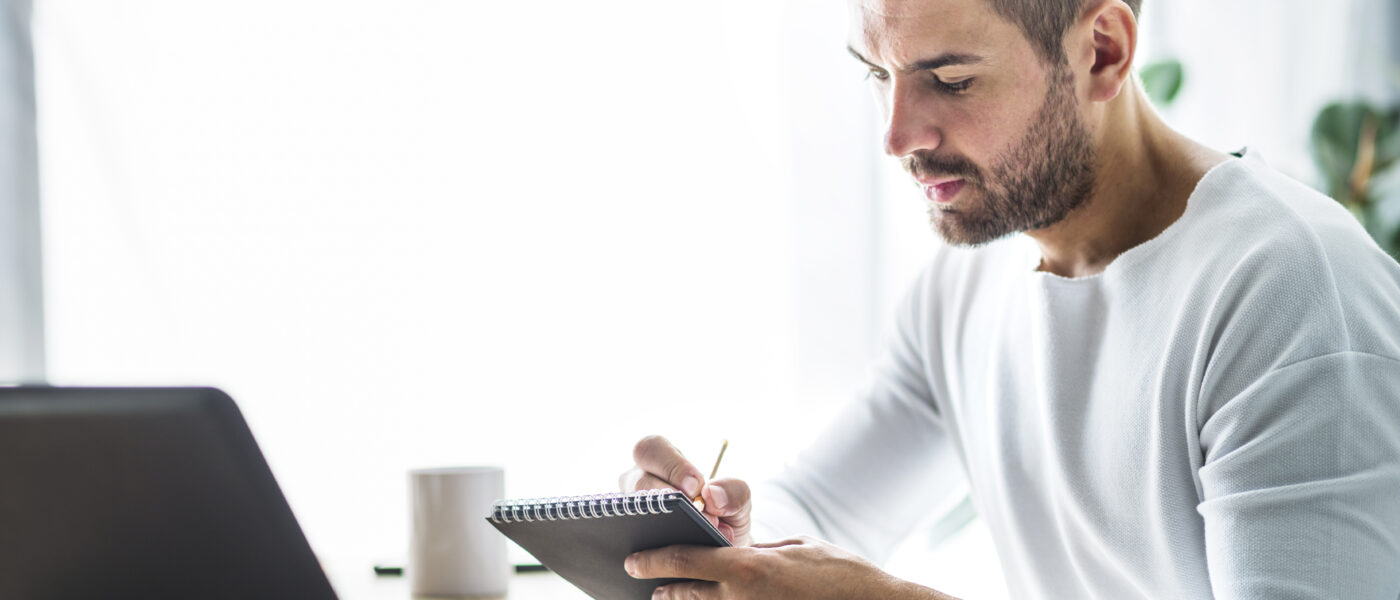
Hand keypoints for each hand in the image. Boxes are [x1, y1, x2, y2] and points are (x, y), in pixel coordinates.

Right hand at [619, 435, 752, 545]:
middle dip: (666, 495)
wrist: (722, 553)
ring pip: (632, 511)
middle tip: (695, 511)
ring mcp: (632, 511)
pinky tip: (679, 556)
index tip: (696, 486)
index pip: (652, 448)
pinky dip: (655, 549)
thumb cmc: (725, 516)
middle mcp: (639, 482)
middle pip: (637, 480)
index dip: (671, 465)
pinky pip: (632, 541)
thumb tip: (711, 493)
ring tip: (695, 534)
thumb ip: (734, 491)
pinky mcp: (632, 539)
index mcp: (662, 461)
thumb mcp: (738, 501)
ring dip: (663, 522)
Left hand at [624, 535, 959, 599]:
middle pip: (686, 593)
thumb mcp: (798, 548)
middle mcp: (742, 599)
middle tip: (646, 583)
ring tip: (667, 598)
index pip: (686, 559)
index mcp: (749, 567)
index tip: (635, 560)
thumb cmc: (842, 574)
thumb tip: (736, 554)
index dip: (655, 560)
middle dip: (663, 588)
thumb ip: (761, 550)